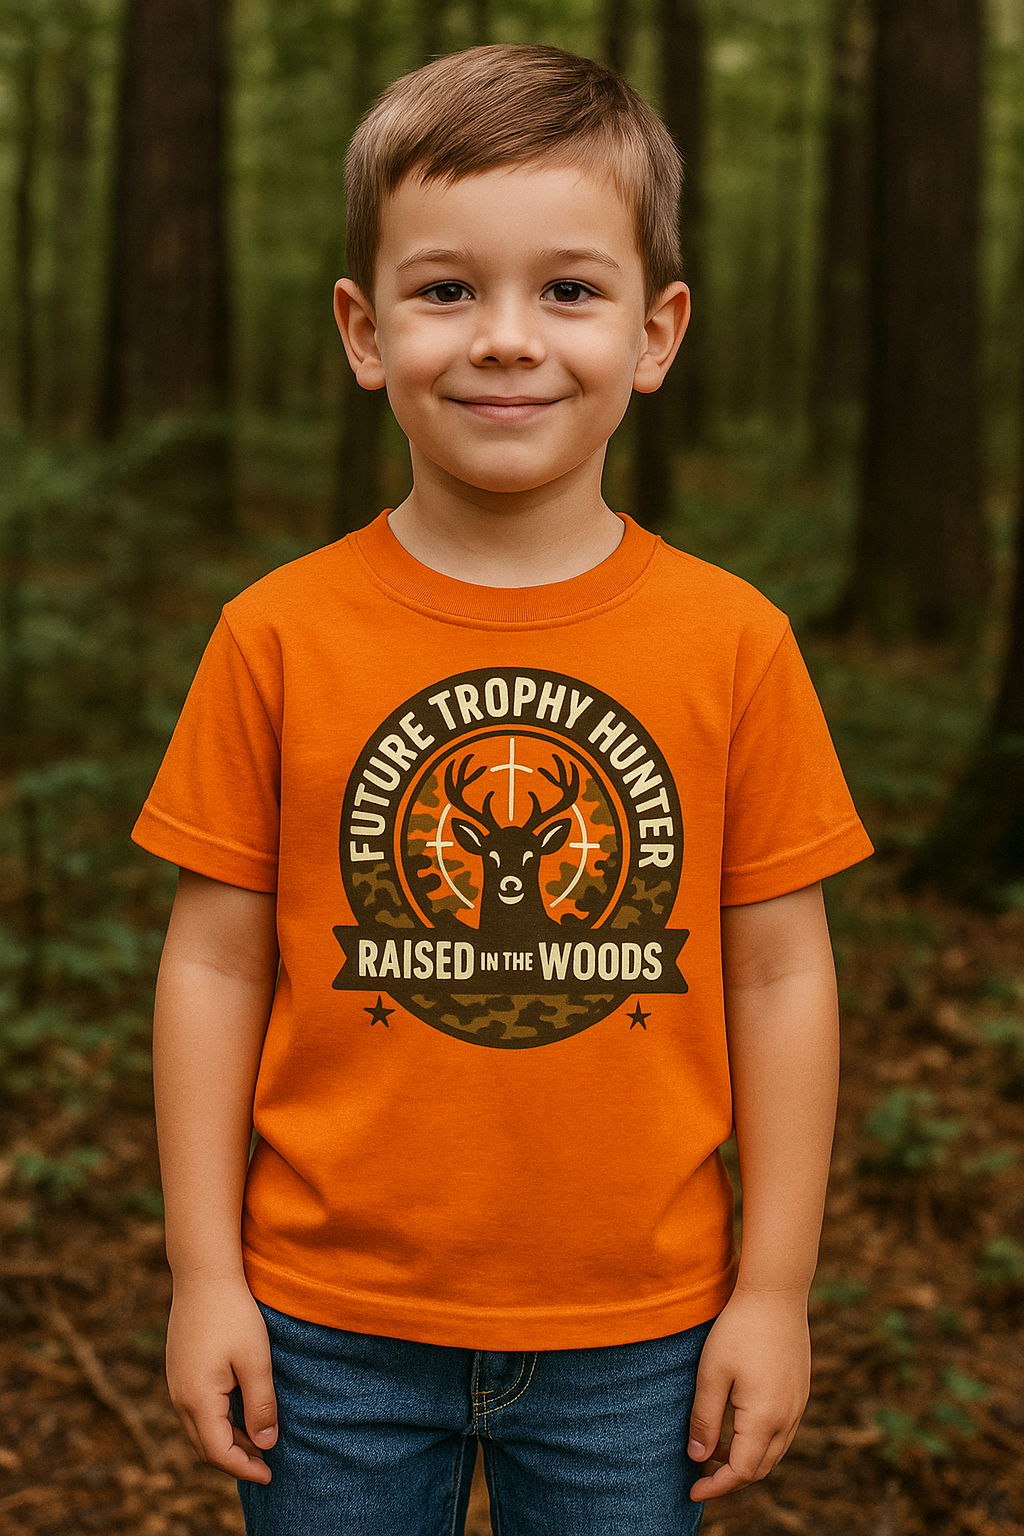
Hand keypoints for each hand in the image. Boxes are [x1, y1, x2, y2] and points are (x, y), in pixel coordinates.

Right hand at [165, 1277, 277, 1482]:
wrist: (203, 1275)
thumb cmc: (234, 1314)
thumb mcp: (256, 1360)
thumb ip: (261, 1404)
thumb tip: (266, 1444)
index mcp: (198, 1399)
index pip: (219, 1452)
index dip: (244, 1467)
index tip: (269, 1474)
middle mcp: (180, 1397)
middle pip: (204, 1447)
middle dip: (234, 1460)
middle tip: (265, 1463)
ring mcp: (175, 1383)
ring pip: (198, 1429)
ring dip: (225, 1441)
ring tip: (256, 1440)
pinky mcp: (178, 1370)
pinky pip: (194, 1410)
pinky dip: (215, 1422)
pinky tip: (237, 1412)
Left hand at [687, 1288, 810, 1501]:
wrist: (776, 1293)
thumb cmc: (738, 1329)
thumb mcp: (712, 1373)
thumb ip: (704, 1419)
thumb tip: (697, 1459)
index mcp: (765, 1418)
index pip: (741, 1471)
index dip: (716, 1487)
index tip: (693, 1492)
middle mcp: (788, 1418)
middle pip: (760, 1467)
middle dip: (730, 1477)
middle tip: (700, 1475)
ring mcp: (798, 1404)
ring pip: (773, 1451)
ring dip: (746, 1459)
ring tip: (713, 1450)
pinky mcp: (800, 1390)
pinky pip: (781, 1431)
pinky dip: (759, 1440)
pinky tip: (736, 1425)